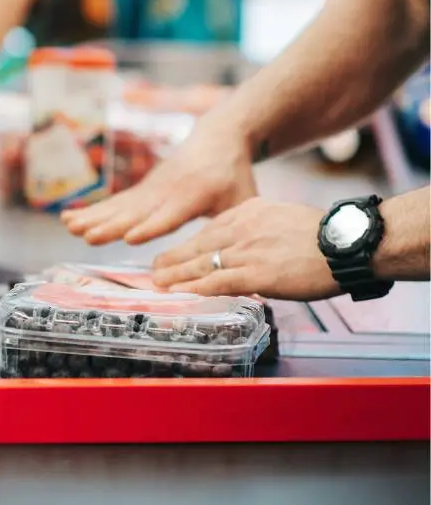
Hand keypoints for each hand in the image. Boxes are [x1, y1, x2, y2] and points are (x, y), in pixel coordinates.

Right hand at [61, 121, 257, 244]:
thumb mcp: (243, 200)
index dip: (150, 226)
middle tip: (88, 236)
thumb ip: (233, 229)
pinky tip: (67, 219)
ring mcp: (150, 190)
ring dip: (93, 218)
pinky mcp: (139, 191)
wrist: (218, 138)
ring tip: (70, 227)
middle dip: (111, 225)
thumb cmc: (235, 176)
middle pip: (135, 212)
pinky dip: (90, 211)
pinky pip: (113, 204)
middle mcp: (167, 192)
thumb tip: (234, 265)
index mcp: (195, 195)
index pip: (169, 215)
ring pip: (118, 207)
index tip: (130, 237)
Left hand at [150, 198, 340, 300]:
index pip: (213, 229)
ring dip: (175, 275)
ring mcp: (246, 250)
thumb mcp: (286, 221)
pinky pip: (215, 281)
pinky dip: (193, 288)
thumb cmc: (328, 238)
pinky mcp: (254, 273)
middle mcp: (243, 228)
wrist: (348, 243)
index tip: (178, 252)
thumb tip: (254, 250)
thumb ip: (263, 233)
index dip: (191, 245)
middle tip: (155, 268)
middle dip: (174, 259)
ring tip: (157, 283)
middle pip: (199, 245)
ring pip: (201, 263)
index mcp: (252, 211)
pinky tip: (178, 293)